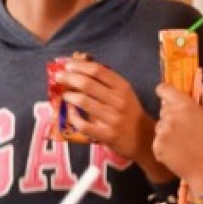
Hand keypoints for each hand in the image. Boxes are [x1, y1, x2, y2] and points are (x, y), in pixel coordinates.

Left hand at [60, 58, 170, 180]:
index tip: (68, 64)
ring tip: (65, 95)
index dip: (80, 66)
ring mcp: (113, 119)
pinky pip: (84, 125)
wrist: (143, 138)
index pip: (98, 71)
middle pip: (88, 84)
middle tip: (59, 77)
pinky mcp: (107, 135)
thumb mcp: (124, 93)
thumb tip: (80, 67)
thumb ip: (106, 81)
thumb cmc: (130, 112)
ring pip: (84, 102)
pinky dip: (74, 117)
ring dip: (69, 96)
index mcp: (123, 87)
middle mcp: (118, 101)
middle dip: (69, 78)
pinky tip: (71, 113)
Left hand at [151, 74, 202, 188]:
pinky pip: (157, 142)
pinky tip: (178, 152)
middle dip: (171, 116)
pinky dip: (165, 147)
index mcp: (184, 105)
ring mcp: (162, 132)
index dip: (165, 92)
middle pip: (163, 110)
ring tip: (183, 143)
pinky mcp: (157, 147)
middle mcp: (170, 116)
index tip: (168, 97)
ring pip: (160, 126)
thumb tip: (201, 83)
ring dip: (167, 132)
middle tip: (185, 129)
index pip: (164, 89)